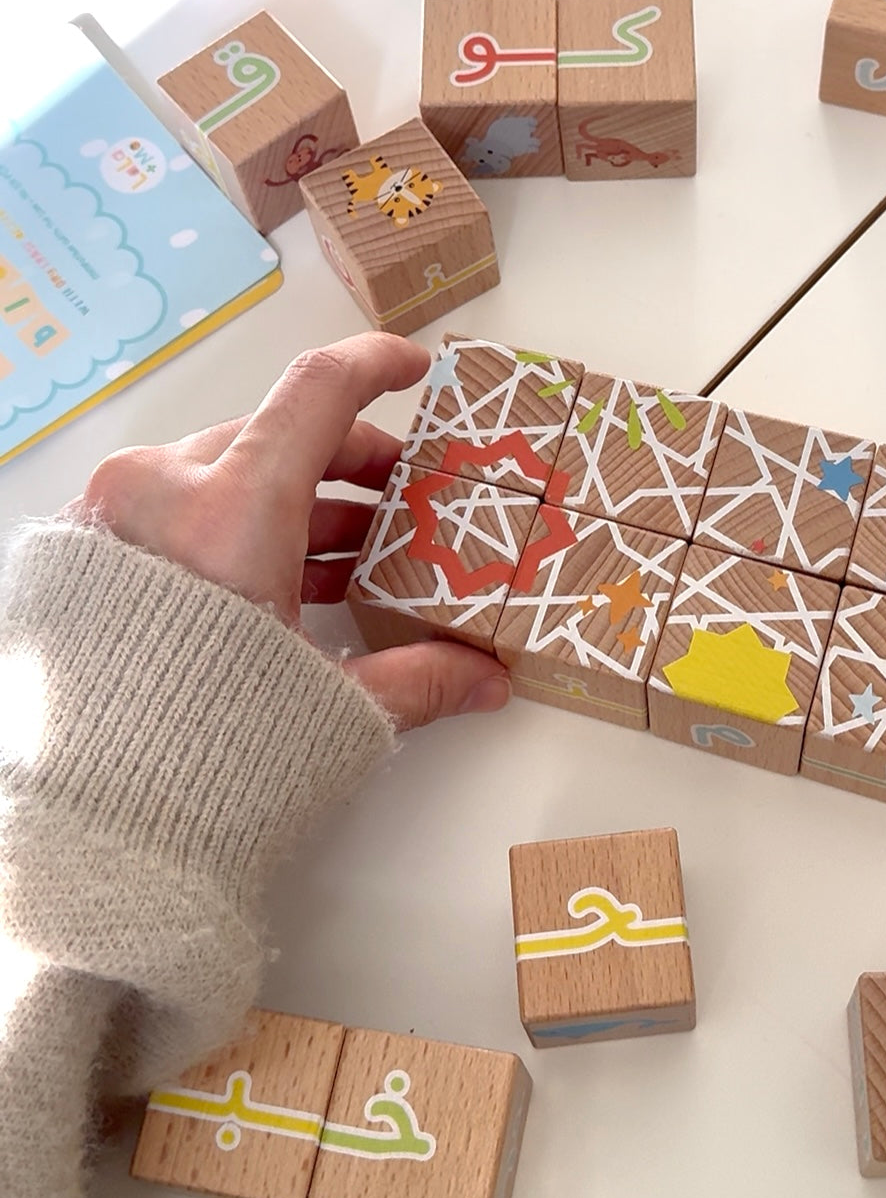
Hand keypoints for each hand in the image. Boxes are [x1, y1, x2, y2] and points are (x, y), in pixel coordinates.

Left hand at [69, 332, 510, 729]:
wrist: (88, 829)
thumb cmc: (200, 761)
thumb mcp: (331, 709)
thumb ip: (420, 677)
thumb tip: (486, 677)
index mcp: (229, 513)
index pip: (317, 393)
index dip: (376, 367)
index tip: (415, 370)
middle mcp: (162, 493)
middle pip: (279, 438)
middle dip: (354, 466)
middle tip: (404, 499)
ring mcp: (114, 517)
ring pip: (229, 473)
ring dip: (303, 505)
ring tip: (358, 554)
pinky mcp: (90, 552)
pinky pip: (182, 508)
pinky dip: (245, 529)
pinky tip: (290, 583)